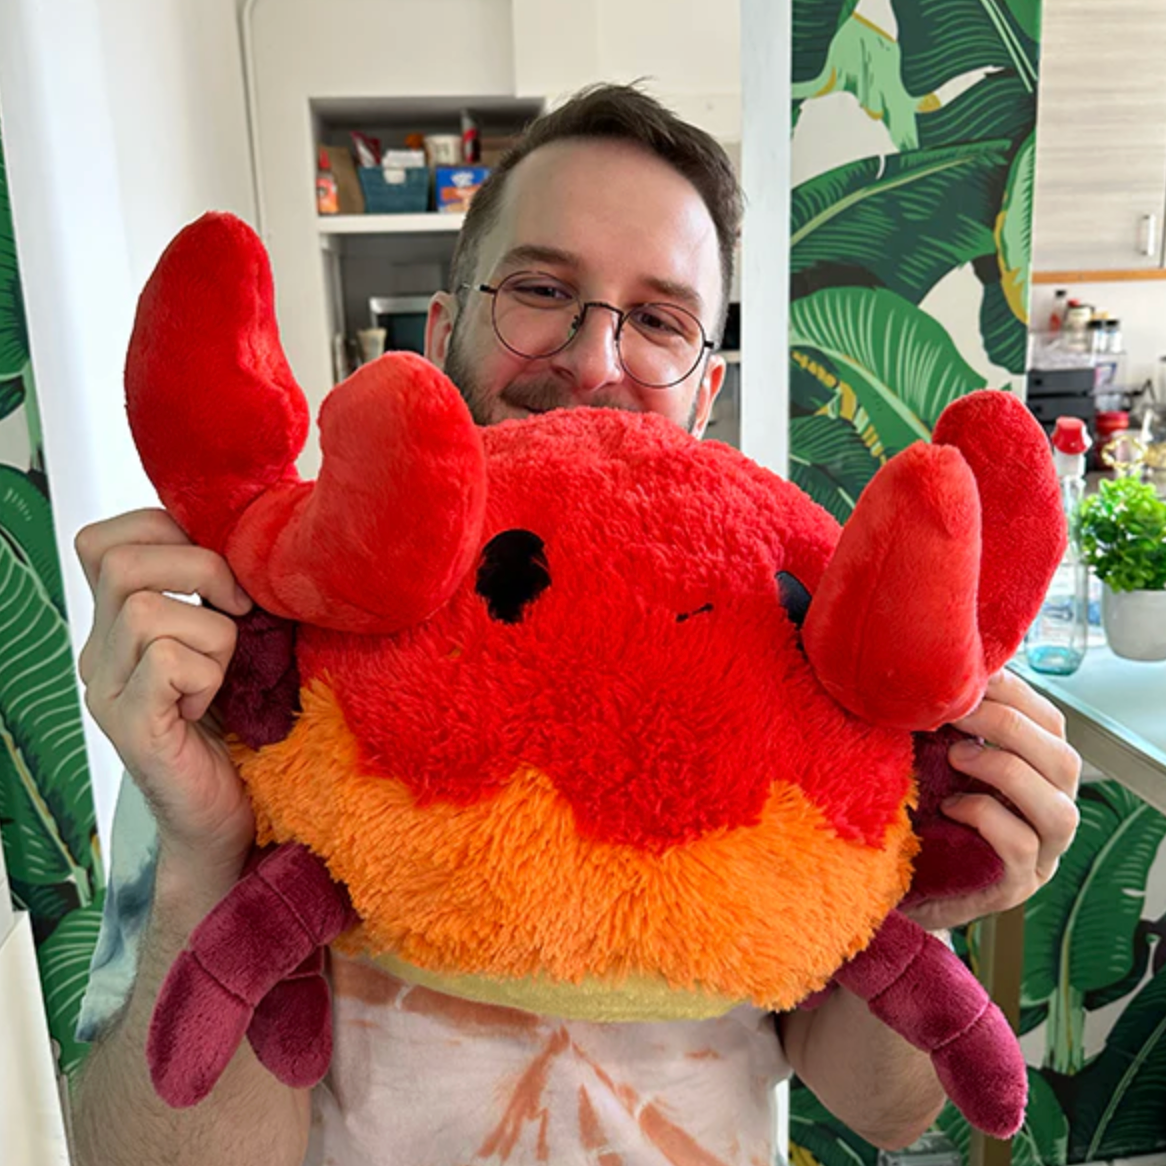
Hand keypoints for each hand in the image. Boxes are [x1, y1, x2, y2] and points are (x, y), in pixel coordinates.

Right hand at [76, 509, 255, 877]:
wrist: (229, 817)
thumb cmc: (242, 723)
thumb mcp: (233, 642)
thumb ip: (221, 593)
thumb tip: (254, 535)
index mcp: (118, 624)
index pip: (103, 542)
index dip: (166, 532)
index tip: (222, 573)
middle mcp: (99, 653)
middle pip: (117, 561)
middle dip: (198, 566)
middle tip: (240, 610)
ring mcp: (106, 691)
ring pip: (144, 608)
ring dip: (213, 632)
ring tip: (226, 672)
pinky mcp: (130, 727)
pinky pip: (165, 661)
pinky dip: (208, 672)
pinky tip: (212, 703)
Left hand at [903, 670, 1081, 930]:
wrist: (900, 881)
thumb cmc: (923, 811)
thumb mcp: (940, 761)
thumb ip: (953, 725)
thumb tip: (938, 675)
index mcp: (1039, 772)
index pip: (1050, 722)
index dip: (1015, 694)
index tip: (970, 676)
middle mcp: (1052, 810)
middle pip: (1063, 760)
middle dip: (1009, 726)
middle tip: (957, 712)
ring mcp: (1042, 852)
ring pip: (1059, 809)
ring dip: (1006, 770)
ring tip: (956, 755)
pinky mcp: (1017, 883)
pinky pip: (1023, 845)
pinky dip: (986, 816)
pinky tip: (950, 805)